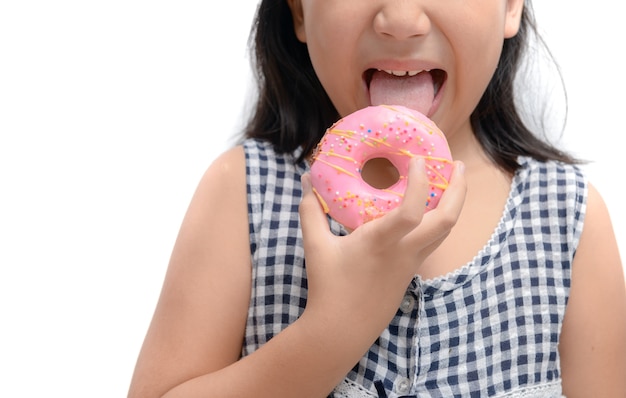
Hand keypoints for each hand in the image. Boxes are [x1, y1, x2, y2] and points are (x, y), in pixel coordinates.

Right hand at [299, 158, 466, 340]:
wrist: (342, 329)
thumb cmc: (328, 286)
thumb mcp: (315, 246)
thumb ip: (310, 210)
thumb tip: (306, 179)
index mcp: (382, 242)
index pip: (412, 210)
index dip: (421, 182)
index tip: (419, 160)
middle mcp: (405, 251)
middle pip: (447, 219)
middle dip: (458, 189)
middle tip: (456, 164)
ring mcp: (412, 263)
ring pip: (446, 231)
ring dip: (454, 204)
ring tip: (451, 182)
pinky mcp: (412, 272)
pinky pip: (435, 241)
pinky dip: (440, 220)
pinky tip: (431, 210)